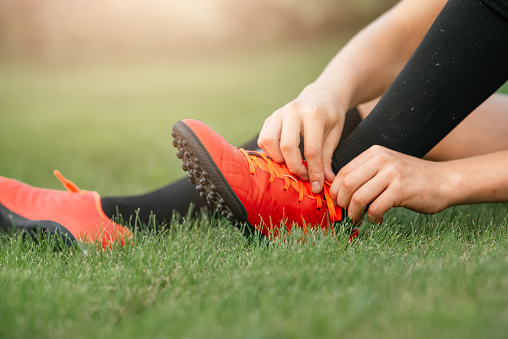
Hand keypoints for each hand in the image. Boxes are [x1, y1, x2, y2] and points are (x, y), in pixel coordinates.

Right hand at [258, 85, 347, 192]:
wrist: (321, 96)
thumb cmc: (330, 117)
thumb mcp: (334, 135)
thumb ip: (326, 159)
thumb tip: (324, 182)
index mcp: (313, 114)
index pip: (311, 150)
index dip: (313, 172)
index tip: (316, 186)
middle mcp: (293, 111)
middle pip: (287, 147)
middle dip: (294, 167)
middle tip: (304, 175)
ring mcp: (278, 113)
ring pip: (268, 141)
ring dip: (278, 158)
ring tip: (291, 163)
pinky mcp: (270, 118)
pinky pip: (263, 139)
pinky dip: (270, 152)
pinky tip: (283, 155)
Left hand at [330, 145, 452, 223]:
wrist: (445, 180)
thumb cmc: (412, 178)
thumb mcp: (387, 167)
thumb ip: (366, 174)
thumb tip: (339, 192)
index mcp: (375, 153)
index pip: (344, 171)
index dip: (335, 190)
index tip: (337, 202)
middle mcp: (382, 160)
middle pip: (347, 184)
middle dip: (342, 202)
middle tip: (346, 213)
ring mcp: (392, 174)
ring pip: (358, 197)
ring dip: (354, 213)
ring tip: (359, 219)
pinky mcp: (401, 190)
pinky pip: (375, 208)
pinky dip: (372, 218)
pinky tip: (377, 220)